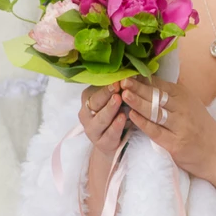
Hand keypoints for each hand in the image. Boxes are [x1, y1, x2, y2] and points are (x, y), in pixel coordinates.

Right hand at [79, 83, 126, 203]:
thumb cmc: (115, 113)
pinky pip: (109, 134)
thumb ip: (118, 88)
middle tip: (117, 87)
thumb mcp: (114, 99)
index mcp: (88, 99)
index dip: (106, 86)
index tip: (117, 80)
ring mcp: (92, 130)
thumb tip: (129, 72)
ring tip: (119, 100)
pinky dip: (116, 126)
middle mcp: (86, 114)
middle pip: (95, 103)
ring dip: (110, 109)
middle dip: (106, 95)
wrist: (111, 141)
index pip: (95, 90)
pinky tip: (123, 118)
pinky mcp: (101, 143)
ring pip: (101, 119)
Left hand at [118, 76, 215, 179]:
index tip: (126, 74)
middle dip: (137, 87)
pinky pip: (156, 131)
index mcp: (184, 96)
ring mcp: (180, 126)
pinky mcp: (176, 143)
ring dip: (137, 102)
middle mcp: (183, 108)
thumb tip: (146, 82)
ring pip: (155, 111)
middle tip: (121, 80)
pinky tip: (132, 117)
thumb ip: (171, 96)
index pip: (159, 84)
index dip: (141, 79)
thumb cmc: (201, 129)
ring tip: (123, 95)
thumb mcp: (190, 106)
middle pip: (156, 95)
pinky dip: (143, 123)